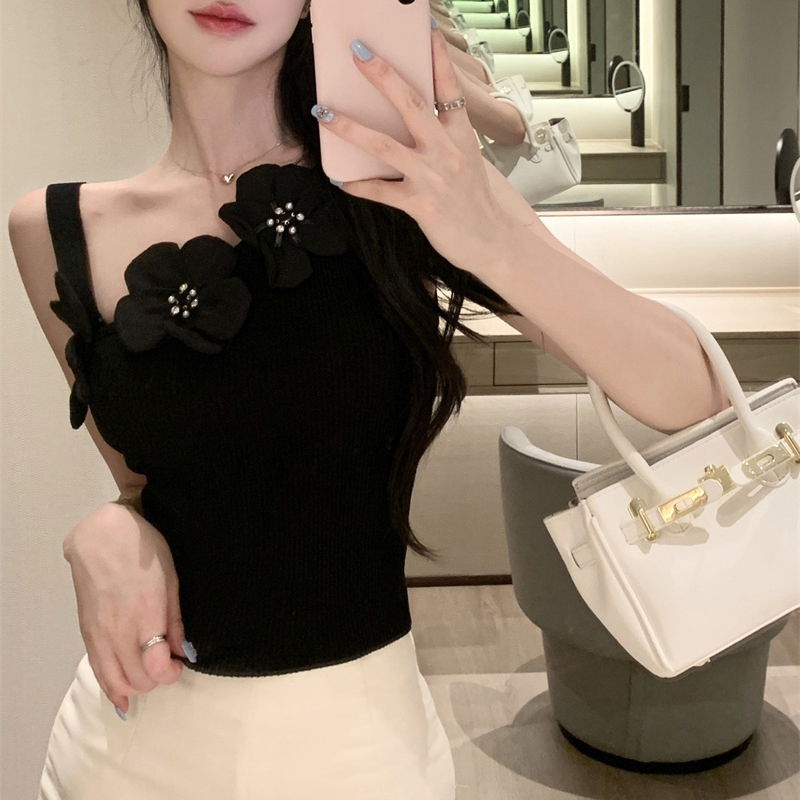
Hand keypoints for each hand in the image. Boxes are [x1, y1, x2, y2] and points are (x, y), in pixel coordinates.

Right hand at [62, 502, 188, 715]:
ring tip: (150, 674)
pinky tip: (123, 697)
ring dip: (136, 686)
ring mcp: (98, 635)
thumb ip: (175, 619)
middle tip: (168, 663)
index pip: (155, 667)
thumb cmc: (143, 551)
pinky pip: (97, 670)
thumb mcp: (171, 579)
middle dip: (157, 679)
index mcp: (144, 616)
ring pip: (114, 681)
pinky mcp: (86, 633)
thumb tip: (183, 651)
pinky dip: (111, 687)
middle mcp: (118, 631)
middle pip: (137, 680)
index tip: (180, 663)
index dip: (171, 673)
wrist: (101, 535)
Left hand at [312, 24, 523, 279]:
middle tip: (358, 54)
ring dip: (350, 128)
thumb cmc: (477, 202)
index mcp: (461, 137)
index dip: (435, 57)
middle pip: (411, 104)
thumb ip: (444, 138)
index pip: (449, 88)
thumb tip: (413, 120)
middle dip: (382, 76)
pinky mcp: (419, 205)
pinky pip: (381, 192)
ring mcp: (431, 177)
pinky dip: (358, 186)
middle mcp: (446, 151)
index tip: (423, 29)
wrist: (491, 242)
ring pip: (384, 146)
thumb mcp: (468, 161)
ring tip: (324, 113)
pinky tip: (341, 180)